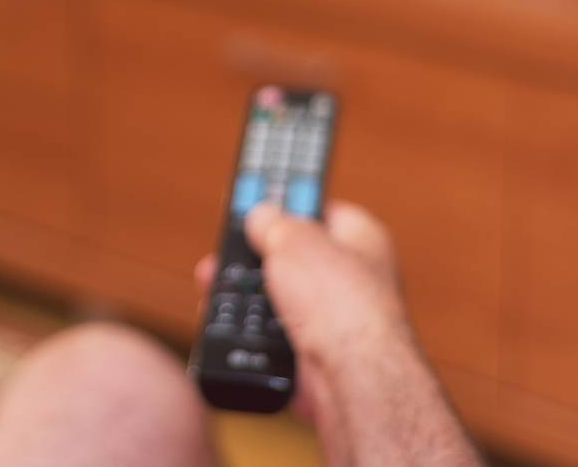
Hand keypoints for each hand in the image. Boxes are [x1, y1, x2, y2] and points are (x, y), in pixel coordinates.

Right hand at [242, 199, 413, 371]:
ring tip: (216, 287)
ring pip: (276, 299)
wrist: (349, 375)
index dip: (286, 204)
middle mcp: (351, 278)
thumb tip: (261, 215)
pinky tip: (229, 326)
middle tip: (225, 252)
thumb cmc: (340, 302)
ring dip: (245, 297)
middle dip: (253, 258)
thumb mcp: (293, 238)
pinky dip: (249, 334)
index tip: (255, 201)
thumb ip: (273, 221)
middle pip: (291, 258)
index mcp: (360, 238)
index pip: (321, 210)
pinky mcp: (314, 354)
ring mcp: (332, 319)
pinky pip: (272, 337)